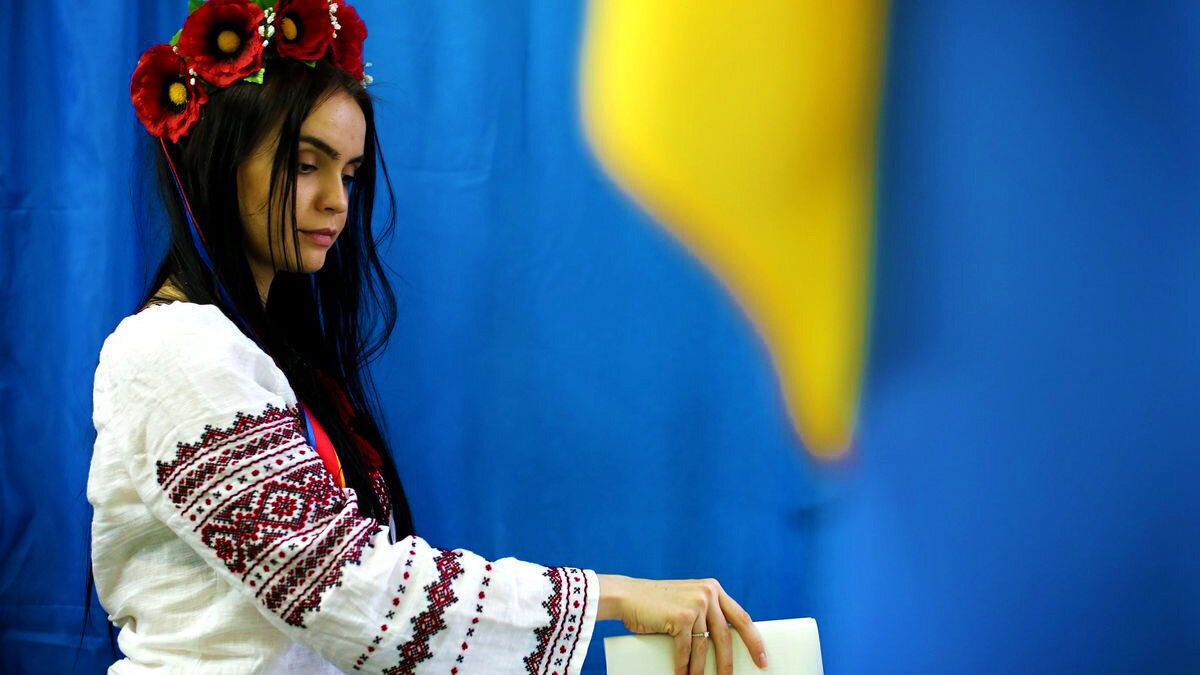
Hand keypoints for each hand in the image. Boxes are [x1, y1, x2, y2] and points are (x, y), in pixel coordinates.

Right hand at [597, 574, 767, 674]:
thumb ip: (704, 613)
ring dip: (701, 670)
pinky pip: (686, 650)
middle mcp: (708, 594)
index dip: (754, 640)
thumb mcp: (687, 601)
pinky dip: (683, 667)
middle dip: (729, 663)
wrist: (628, 595)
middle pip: (726, 637)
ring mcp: (695, 605)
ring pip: (704, 647)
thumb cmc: (656, 604)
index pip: (741, 617)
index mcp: (713, 589)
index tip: (762, 658)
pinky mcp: (681, 617)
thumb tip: (720, 644)